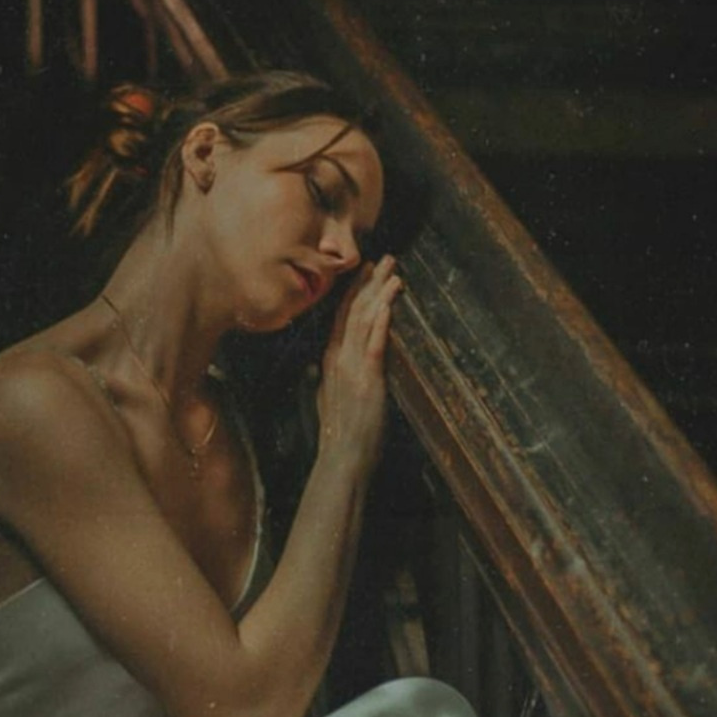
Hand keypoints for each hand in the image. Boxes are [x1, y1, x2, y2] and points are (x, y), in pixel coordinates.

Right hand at [316, 255, 401, 472]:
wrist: (342, 458)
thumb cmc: (340, 434)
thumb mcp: (329, 399)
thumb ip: (328, 377)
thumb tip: (323, 364)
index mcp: (330, 360)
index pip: (342, 317)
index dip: (354, 291)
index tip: (365, 270)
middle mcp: (338, 358)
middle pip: (353, 311)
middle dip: (369, 283)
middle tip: (385, 259)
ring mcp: (351, 367)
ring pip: (364, 321)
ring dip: (380, 294)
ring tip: (394, 272)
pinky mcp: (367, 380)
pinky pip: (373, 344)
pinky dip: (381, 321)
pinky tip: (389, 303)